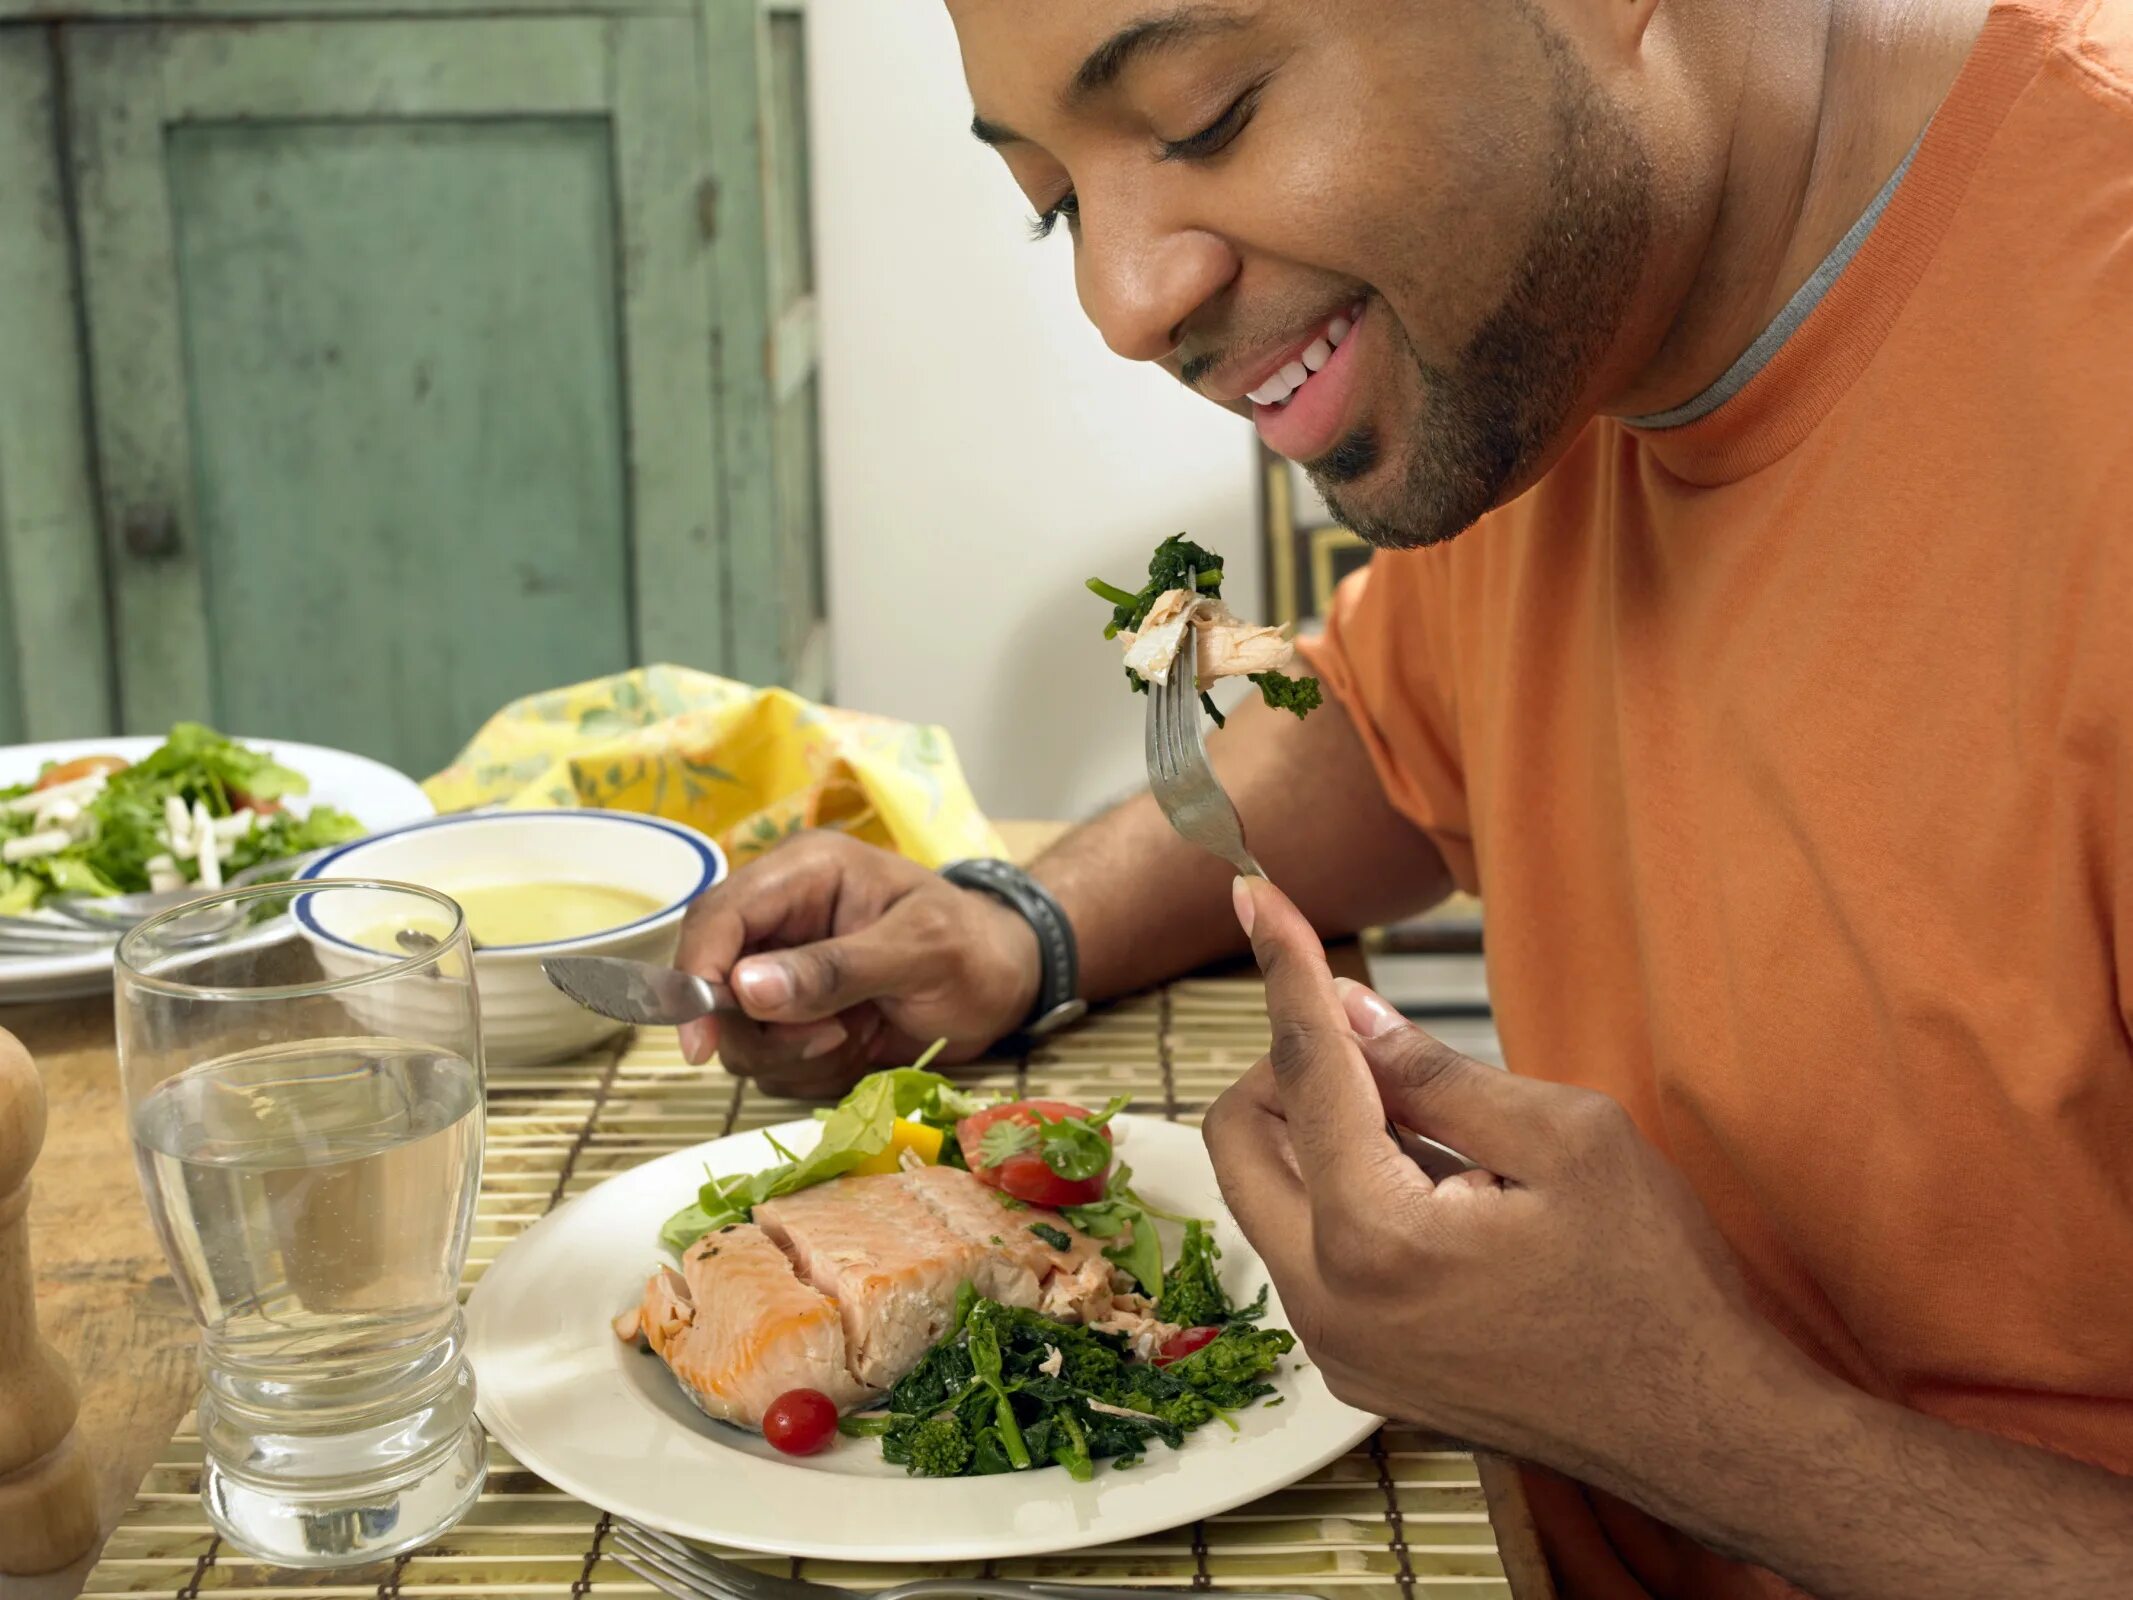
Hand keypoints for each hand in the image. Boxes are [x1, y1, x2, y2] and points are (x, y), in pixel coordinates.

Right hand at [672, 832, 1041, 1097]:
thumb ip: (835, 968)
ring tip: (855, 1035)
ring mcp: (785, 975)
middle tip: (829, 1037)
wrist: (1005, 983)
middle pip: (712, 983)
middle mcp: (781, 921)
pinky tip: (859, 1047)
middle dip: (759, 1028)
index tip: (701, 1041)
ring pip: (739, 1034)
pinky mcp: (797, 1021)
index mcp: (803, 874)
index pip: (716, 917)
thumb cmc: (972, 948)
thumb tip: (745, 988)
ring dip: (792, 1053)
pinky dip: (811, 1070)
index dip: (695, 976)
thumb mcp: (919, 950)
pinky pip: (772, 1063)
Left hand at [1205, 876, 1807, 1482]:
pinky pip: (1313, 1254)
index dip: (1283, 968)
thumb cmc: (1659, 1289)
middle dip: (1286, 1065)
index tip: (1257, 898)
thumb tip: (1345, 1012)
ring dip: (1321, 1136)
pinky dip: (1345, 1197)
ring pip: (1271, 1198)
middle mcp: (1328, 1305)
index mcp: (1372, 1239)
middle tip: (1370, 1041)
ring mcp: (1339, 1350)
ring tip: (1439, 1129)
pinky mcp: (1362, 1371)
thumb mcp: (1567, 1138)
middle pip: (1239, 1139)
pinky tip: (1440, 1189)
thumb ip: (1436, 1070)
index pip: (1301, 1067)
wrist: (1708, 1434)